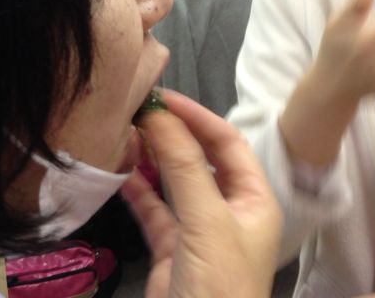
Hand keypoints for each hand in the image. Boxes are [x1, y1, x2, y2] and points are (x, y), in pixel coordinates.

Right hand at [121, 89, 281, 297]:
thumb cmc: (219, 288)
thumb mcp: (206, 222)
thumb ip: (183, 166)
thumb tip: (159, 115)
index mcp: (255, 201)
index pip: (228, 143)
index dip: (197, 116)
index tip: (162, 97)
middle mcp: (231, 212)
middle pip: (200, 160)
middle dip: (172, 135)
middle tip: (137, 111)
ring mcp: (201, 233)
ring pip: (174, 184)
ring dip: (152, 160)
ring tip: (124, 135)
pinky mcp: (172, 253)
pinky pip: (155, 212)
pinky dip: (138, 191)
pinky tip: (119, 173)